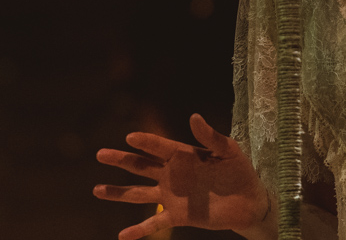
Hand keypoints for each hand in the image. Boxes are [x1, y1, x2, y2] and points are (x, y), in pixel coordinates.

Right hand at [93, 113, 271, 239]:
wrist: (248, 201)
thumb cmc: (240, 171)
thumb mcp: (228, 150)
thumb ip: (210, 136)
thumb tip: (194, 117)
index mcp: (184, 155)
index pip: (160, 146)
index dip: (146, 142)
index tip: (130, 137)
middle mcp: (173, 174)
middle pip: (141, 165)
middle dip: (121, 160)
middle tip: (100, 154)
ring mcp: (172, 196)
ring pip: (139, 193)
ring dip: (119, 192)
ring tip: (97, 190)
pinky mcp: (178, 216)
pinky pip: (154, 224)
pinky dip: (138, 230)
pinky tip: (123, 235)